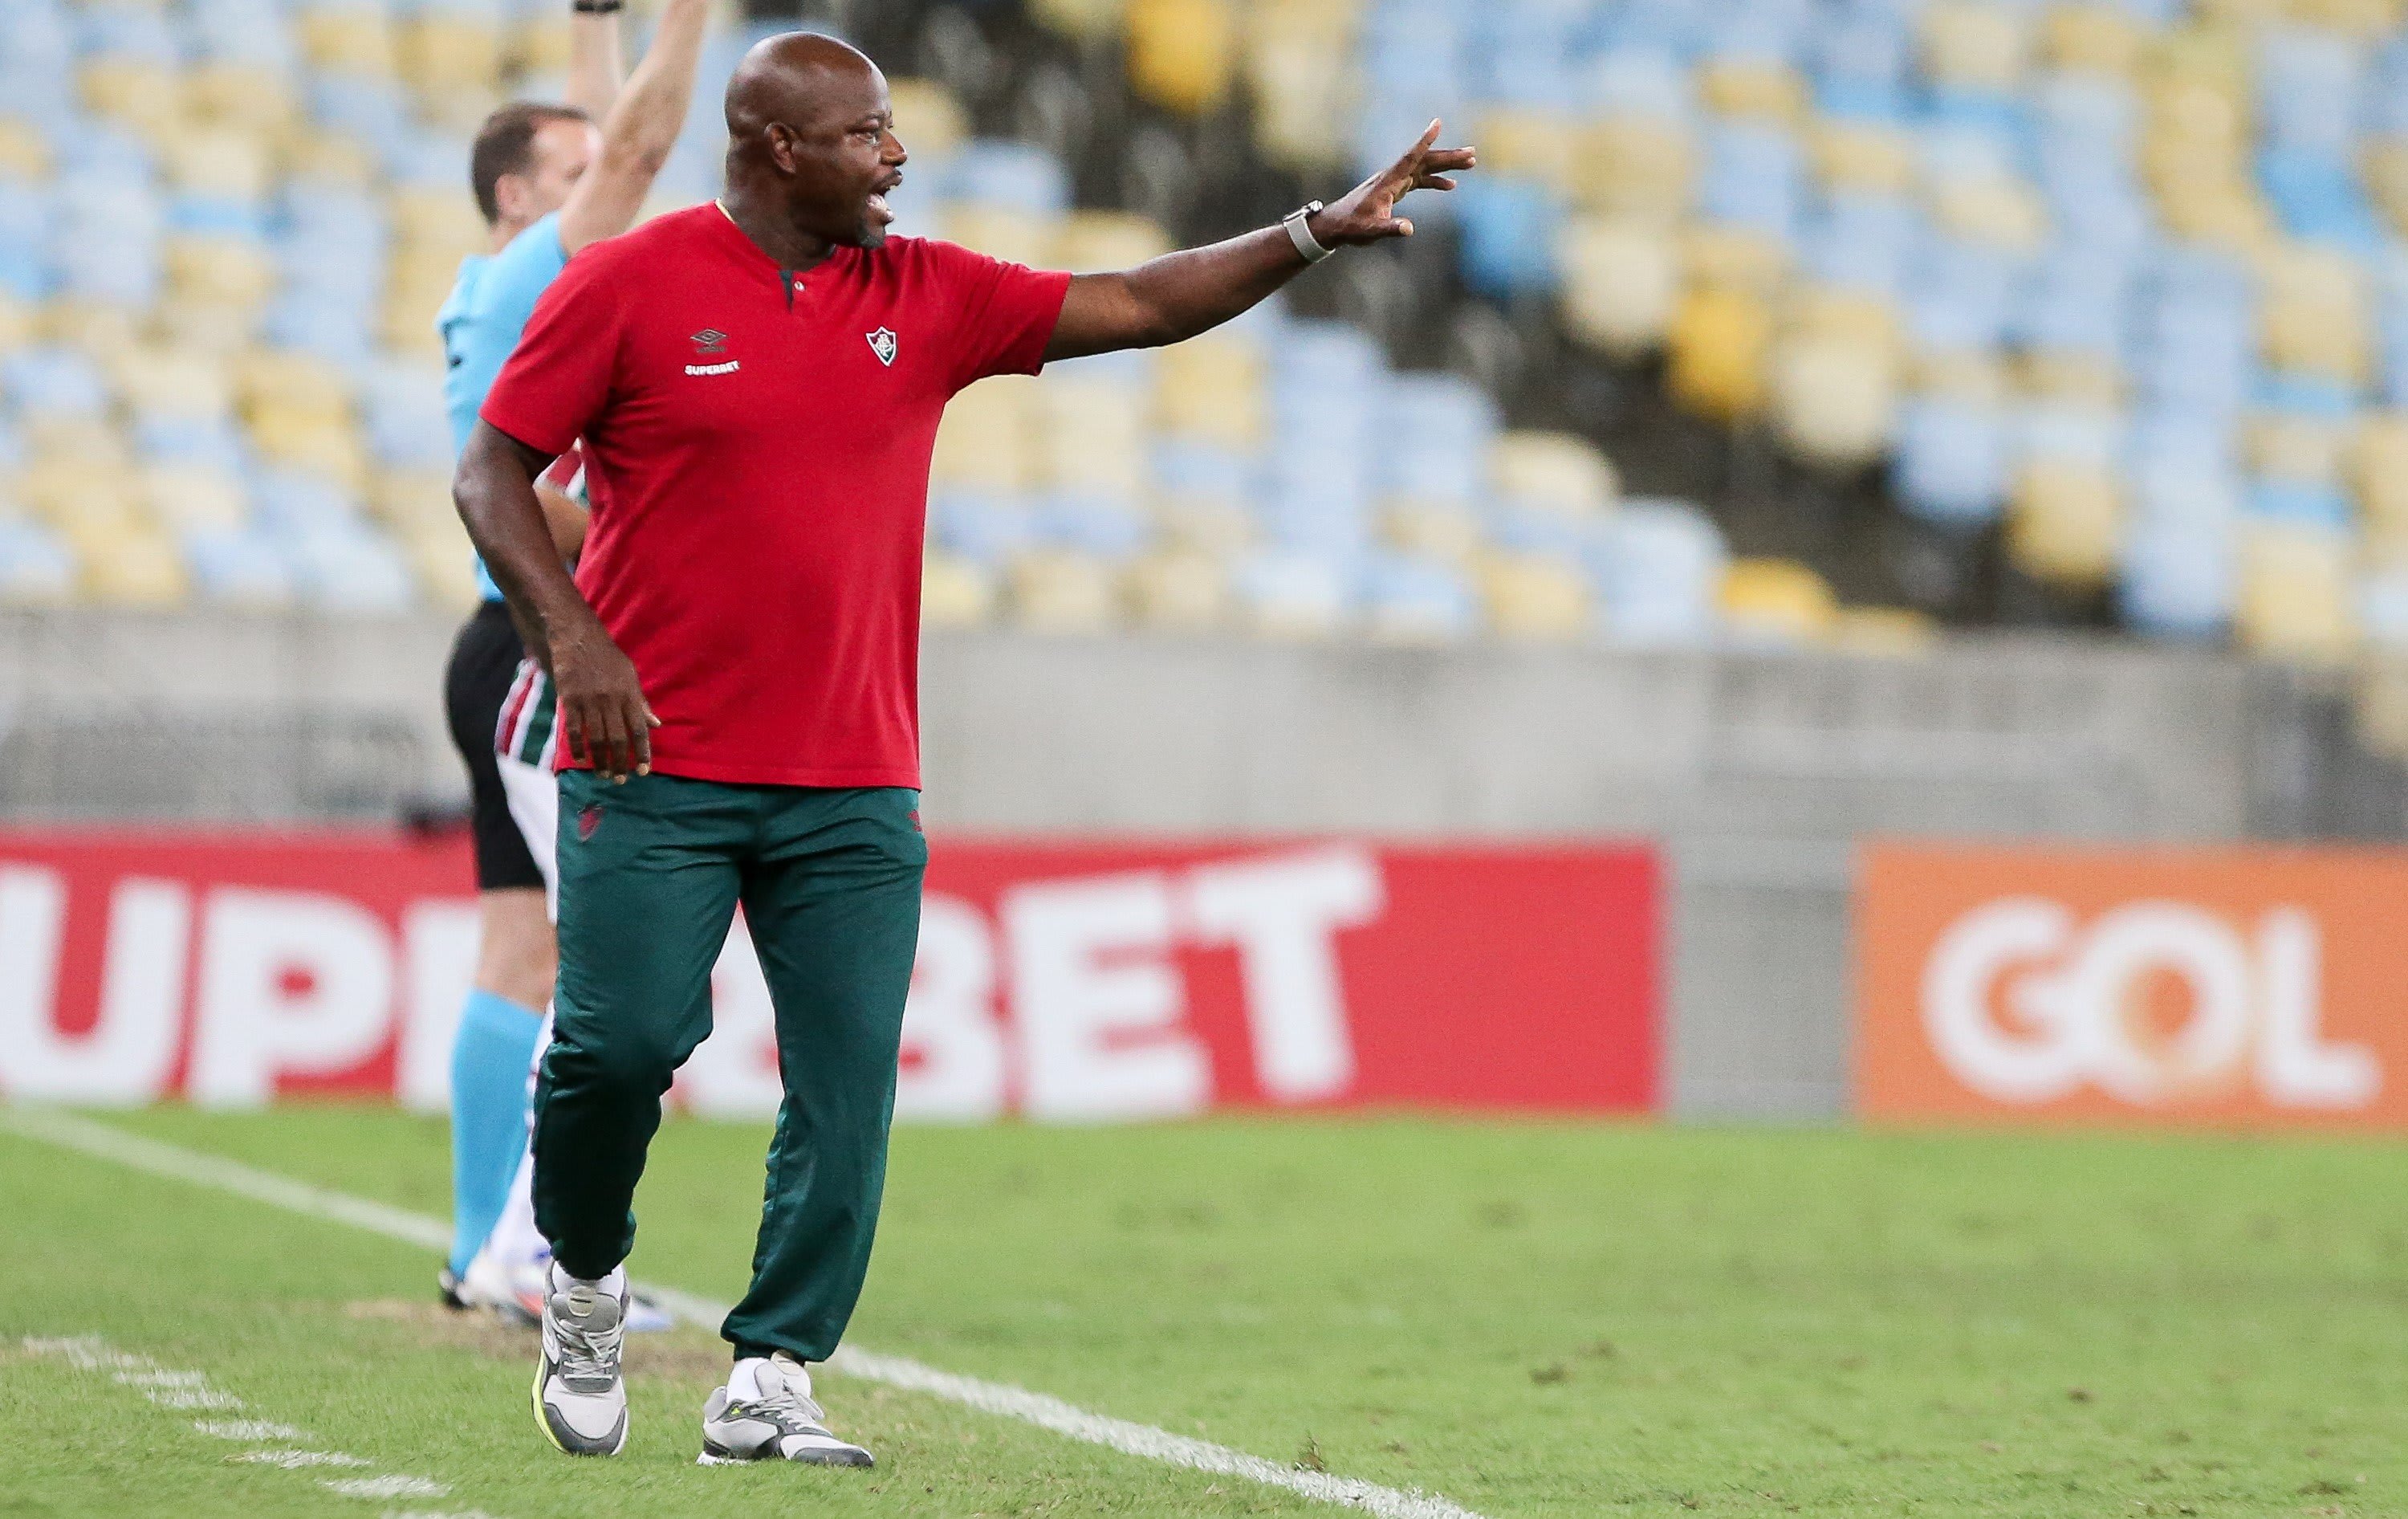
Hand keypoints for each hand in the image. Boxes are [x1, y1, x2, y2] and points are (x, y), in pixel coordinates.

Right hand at [550, 614, 657, 781]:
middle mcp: (611, 700)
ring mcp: (589, 701)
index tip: (644, 770)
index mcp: (629, 695)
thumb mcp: (630, 676)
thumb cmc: (608, 658)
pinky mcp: (569, 700)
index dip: (643, 752)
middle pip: (618, 739)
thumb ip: (641, 702)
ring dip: (600, 760)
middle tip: (620, 779)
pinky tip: (581, 760)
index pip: (639, 730)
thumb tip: (657, 724)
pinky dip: (578, 748)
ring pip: (596, 738)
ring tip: (603, 775)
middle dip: (620, 763)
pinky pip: (574, 730)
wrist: (578, 637)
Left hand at [1310, 120, 1476, 245]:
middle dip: (1449, 156)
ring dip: (1447, 165)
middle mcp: (1393, 176)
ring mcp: (1395, 181)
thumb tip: (1409, 229)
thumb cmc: (1353, 226)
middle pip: (1425, 161)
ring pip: (1425, 168)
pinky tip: (1451, 186)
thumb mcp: (1372, 231)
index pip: (1410, 157)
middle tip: (1472, 153)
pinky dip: (1435, 181)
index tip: (1437, 123)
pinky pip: (1420, 181)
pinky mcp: (1396, 189)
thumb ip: (1390, 229)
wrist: (1337, 224)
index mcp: (1388, 181)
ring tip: (1470, 163)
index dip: (1424, 141)